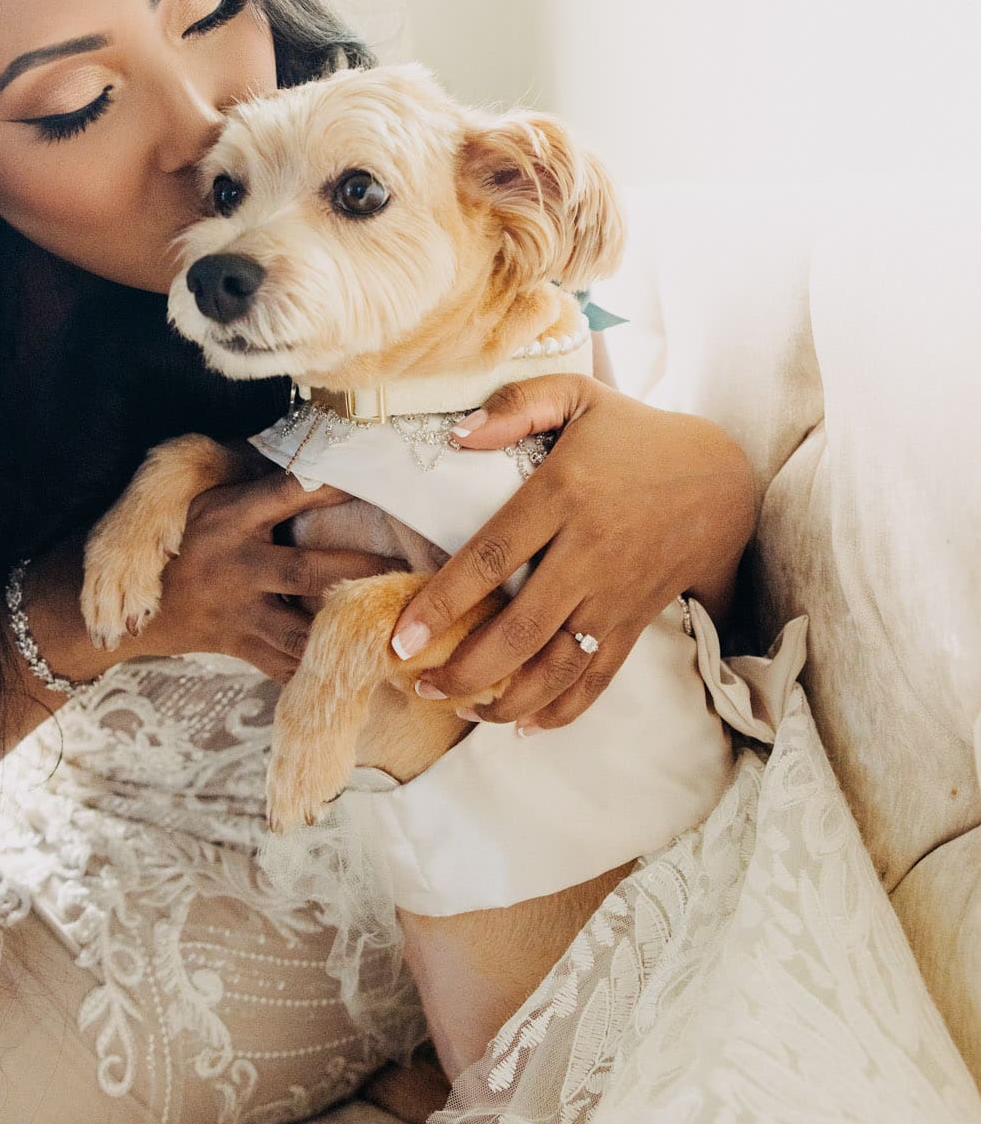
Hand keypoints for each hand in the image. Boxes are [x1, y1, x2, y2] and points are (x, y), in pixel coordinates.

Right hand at [109, 462, 401, 684]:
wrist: (129, 606)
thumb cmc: (181, 539)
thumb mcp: (208, 501)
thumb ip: (258, 487)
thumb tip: (320, 457)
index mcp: (231, 517)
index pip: (289, 493)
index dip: (333, 485)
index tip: (378, 479)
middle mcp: (238, 565)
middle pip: (309, 570)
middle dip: (362, 571)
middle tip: (411, 569)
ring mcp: (239, 612)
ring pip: (303, 629)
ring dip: (349, 633)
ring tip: (397, 632)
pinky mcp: (240, 647)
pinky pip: (287, 666)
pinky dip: (324, 671)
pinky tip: (365, 674)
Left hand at [391, 375, 755, 729]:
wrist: (722, 477)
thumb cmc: (635, 435)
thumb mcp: (578, 397)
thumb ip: (516, 404)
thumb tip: (458, 436)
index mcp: (564, 495)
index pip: (490, 558)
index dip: (442, 603)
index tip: (401, 638)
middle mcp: (589, 553)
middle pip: (519, 631)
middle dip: (462, 670)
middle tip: (418, 684)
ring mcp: (616, 594)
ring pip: (557, 667)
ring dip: (504, 701)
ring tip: (458, 709)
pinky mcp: (638, 619)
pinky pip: (599, 677)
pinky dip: (563, 711)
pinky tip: (523, 726)